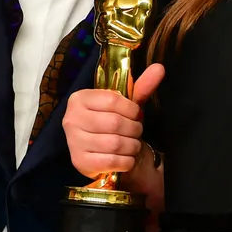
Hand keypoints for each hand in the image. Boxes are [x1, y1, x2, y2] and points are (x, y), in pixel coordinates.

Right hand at [63, 63, 164, 178]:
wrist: (103, 155)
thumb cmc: (114, 126)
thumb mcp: (126, 105)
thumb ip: (141, 87)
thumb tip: (159, 68)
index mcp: (79, 99)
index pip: (113, 100)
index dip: (132, 109)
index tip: (136, 115)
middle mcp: (71, 119)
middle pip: (115, 123)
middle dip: (134, 129)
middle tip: (136, 131)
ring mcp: (74, 142)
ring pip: (115, 143)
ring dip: (132, 146)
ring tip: (133, 144)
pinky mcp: (80, 162)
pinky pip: (112, 161)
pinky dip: (126, 161)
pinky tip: (126, 158)